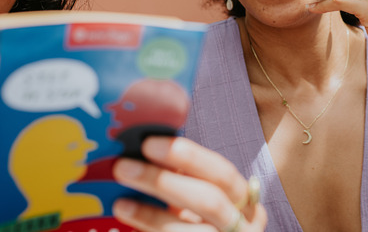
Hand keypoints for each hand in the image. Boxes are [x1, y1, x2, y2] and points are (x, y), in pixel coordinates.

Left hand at [112, 136, 266, 231]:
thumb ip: (187, 180)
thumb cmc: (207, 225)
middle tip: (124, 167)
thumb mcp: (205, 201)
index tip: (149, 144)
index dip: (189, 157)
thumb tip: (147, 153)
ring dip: (152, 215)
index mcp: (246, 201)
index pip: (222, 173)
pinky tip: (131, 221)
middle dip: (163, 182)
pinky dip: (151, 229)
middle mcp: (244, 225)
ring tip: (121, 203)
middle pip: (208, 200)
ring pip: (192, 231)